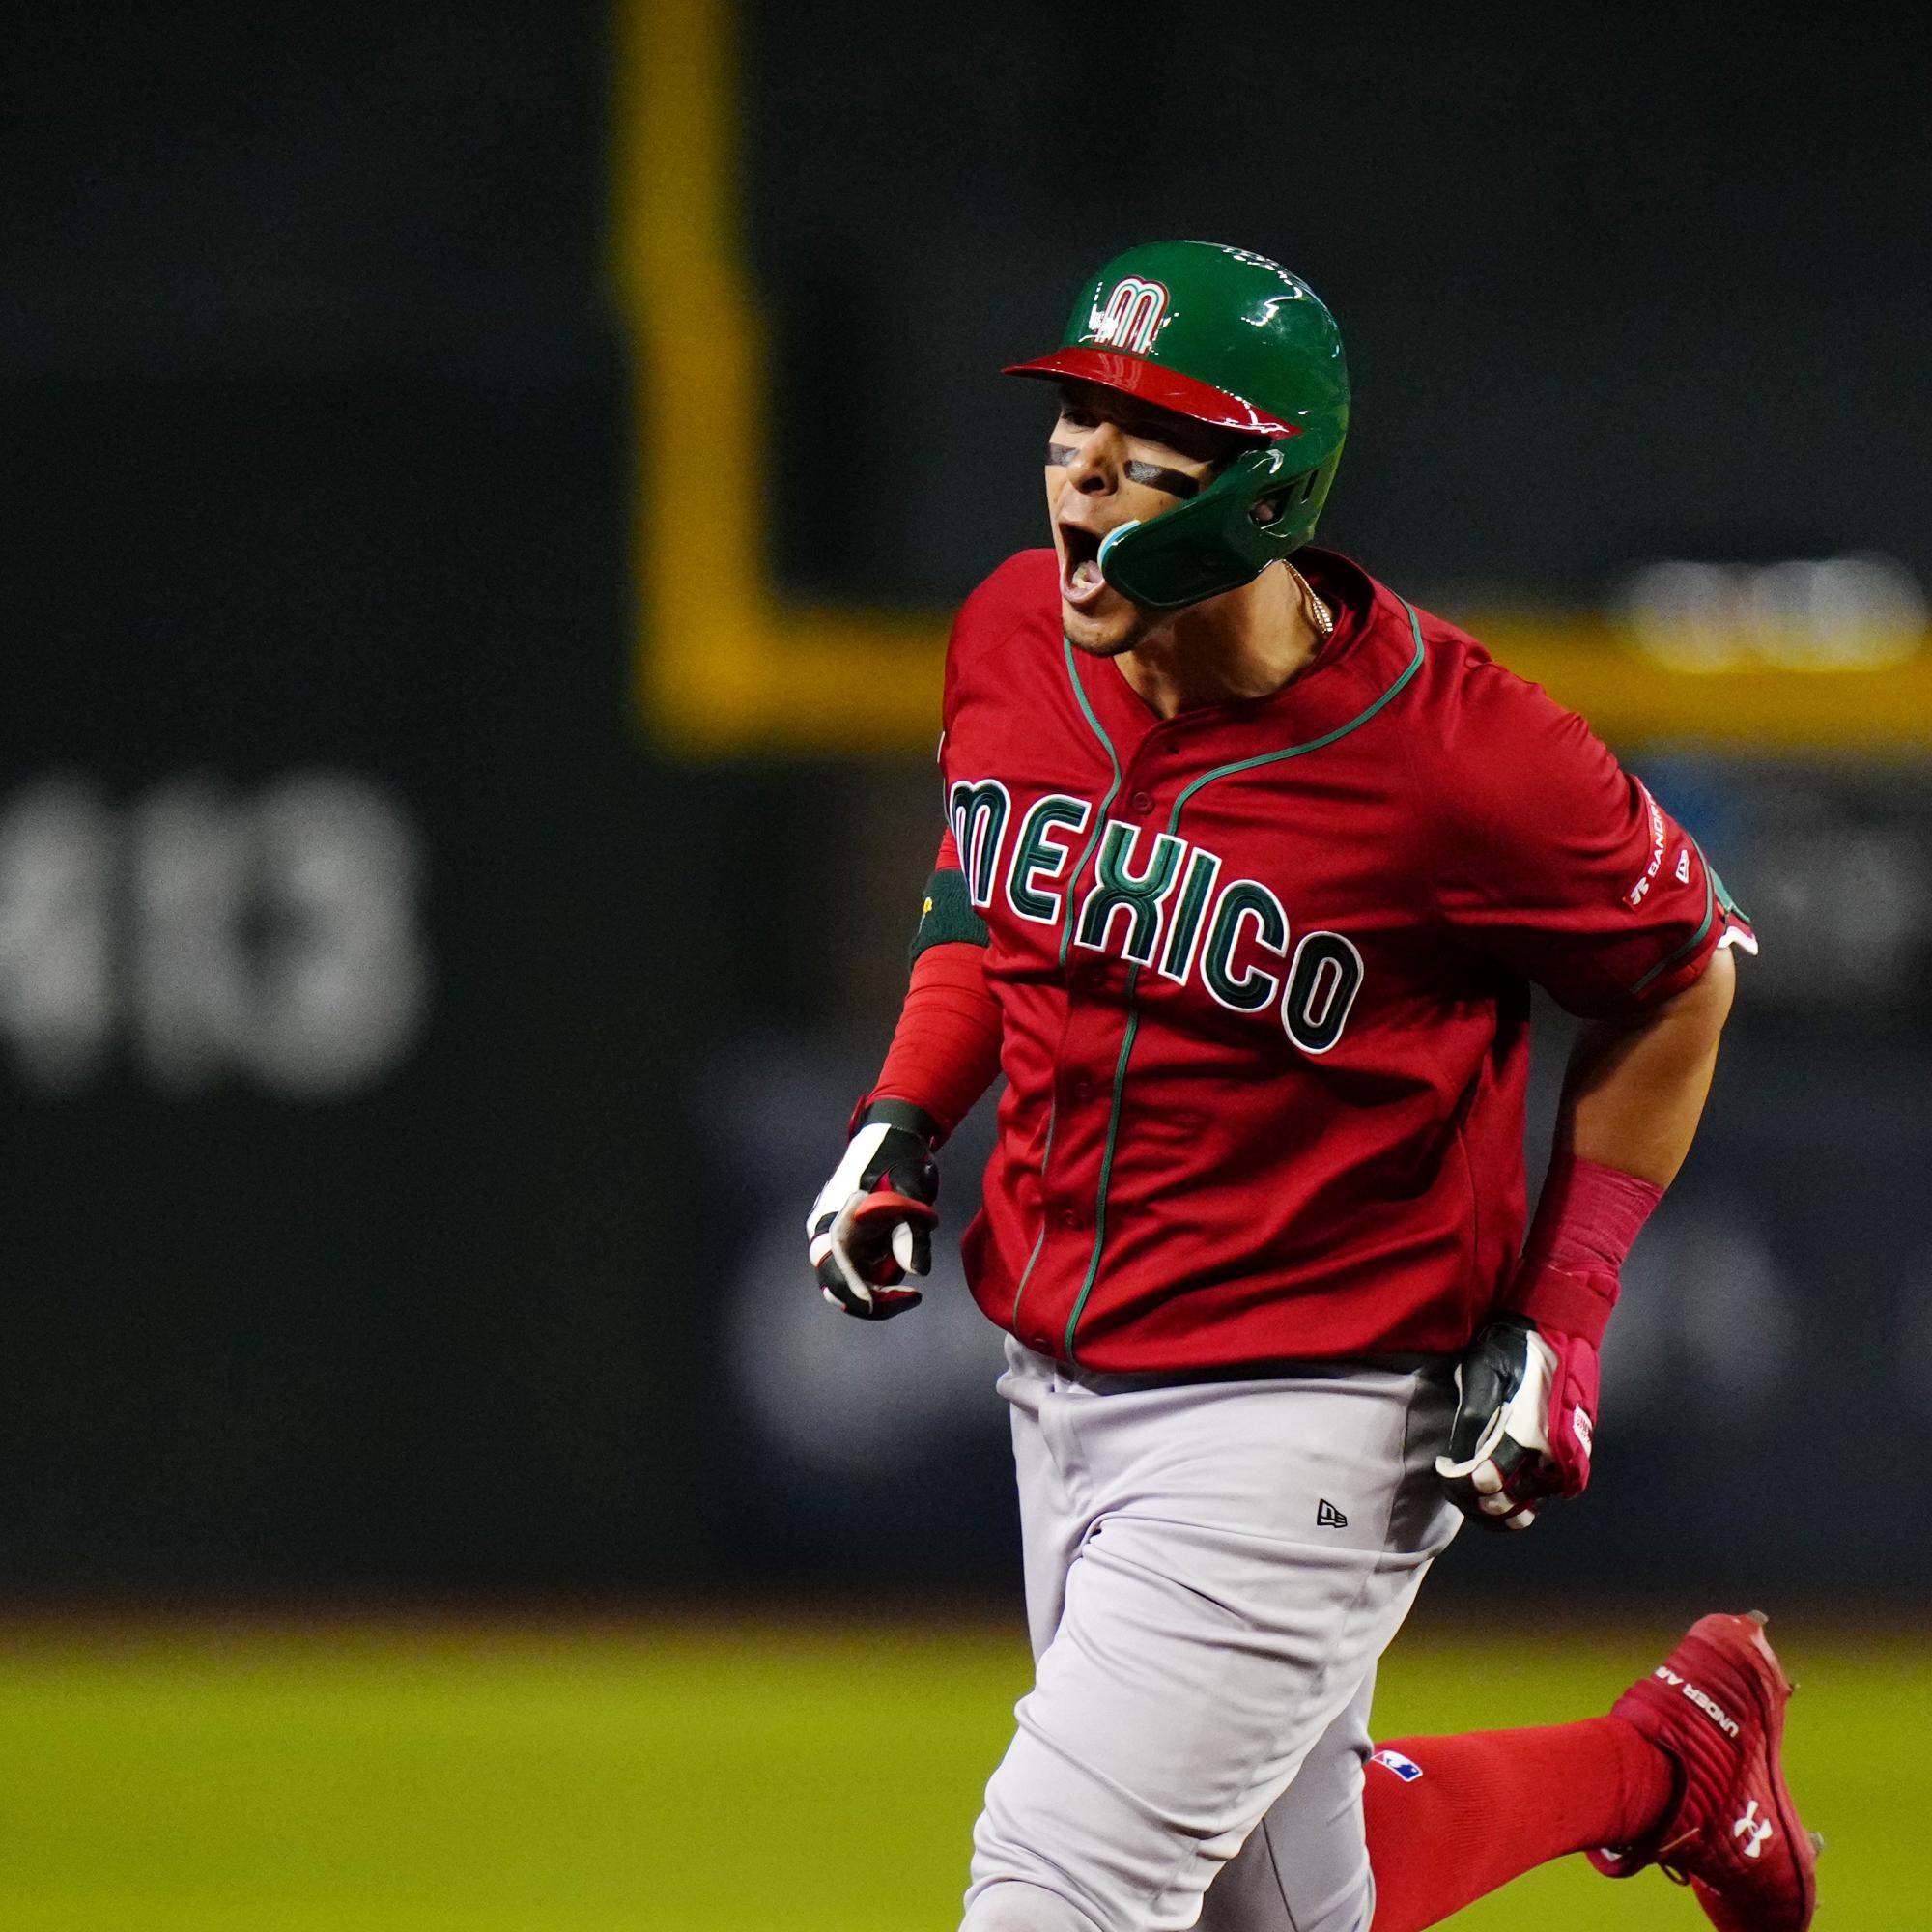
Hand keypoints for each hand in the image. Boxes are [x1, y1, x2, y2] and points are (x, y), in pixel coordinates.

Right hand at [806, 1100, 939, 1319]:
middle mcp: (827, 1233)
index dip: (849, 1288)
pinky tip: (903, 1251)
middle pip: (839, 1283)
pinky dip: (884, 1272)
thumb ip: (911, 1232)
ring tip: (910, 1252)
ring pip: (854, 1280)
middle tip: (913, 1296)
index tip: (874, 1303)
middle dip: (874, 1296)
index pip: (831, 1264)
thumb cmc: (899, 1159)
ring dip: (882, 1283)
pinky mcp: (853, 1242)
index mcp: (832, 1218)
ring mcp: (838, 1239)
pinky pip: (864, 1270)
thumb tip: (915, 1271)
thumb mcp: (912, 1192)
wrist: (894, 1136)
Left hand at [1435, 1316, 1566, 1530]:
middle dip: (1471, 1500)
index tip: (1443, 1466)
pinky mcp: (1572, 1457)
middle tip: (1453, 1483)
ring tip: (1472, 1494)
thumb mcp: (1481, 1375)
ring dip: (1497, 1511)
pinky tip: (1501, 1495)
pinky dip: (1522, 1504)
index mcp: (1528, 1432)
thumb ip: (1471, 1421)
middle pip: (1505, 1504)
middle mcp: (1551, 1453)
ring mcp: (1565, 1459)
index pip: (1486, 1481)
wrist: (1554, 1328)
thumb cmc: (1512, 1348)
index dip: (1456, 1482)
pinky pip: (1548, 1496)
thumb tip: (1459, 1461)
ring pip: (1528, 1508)